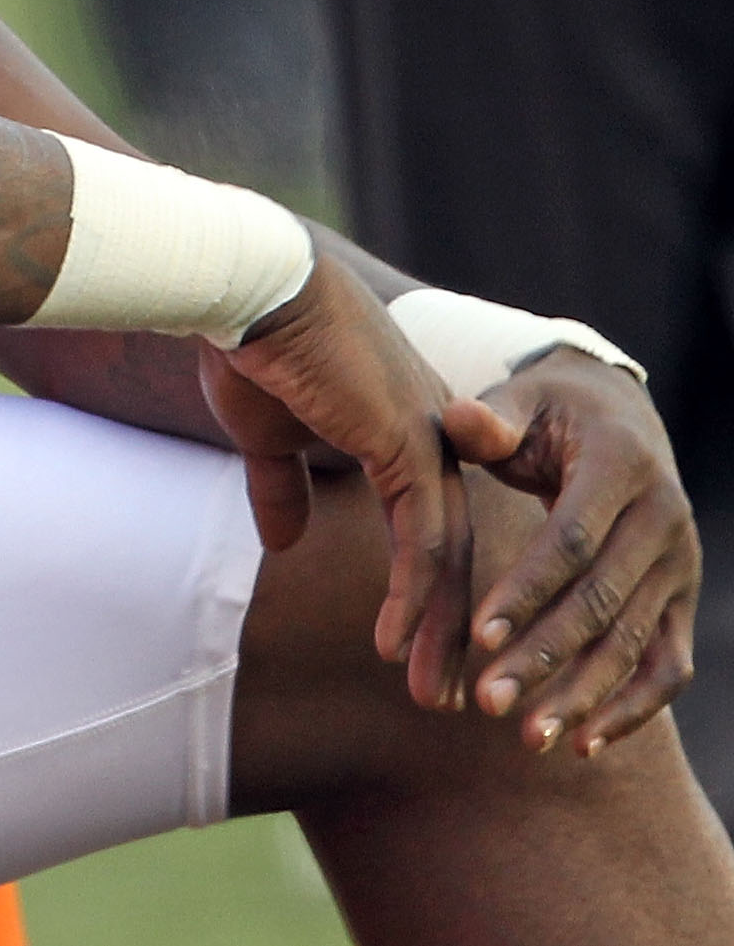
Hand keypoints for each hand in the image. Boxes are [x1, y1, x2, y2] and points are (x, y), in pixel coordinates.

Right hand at [201, 254, 474, 712]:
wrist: (245, 288)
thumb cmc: (249, 344)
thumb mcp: (266, 432)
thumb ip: (282, 484)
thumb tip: (282, 541)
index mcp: (404, 426)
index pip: (431, 521)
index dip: (425, 588)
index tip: (408, 645)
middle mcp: (432, 434)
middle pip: (456, 549)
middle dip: (447, 628)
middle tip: (437, 694)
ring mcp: (428, 440)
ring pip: (449, 556)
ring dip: (437, 630)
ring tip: (427, 692)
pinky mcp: (408, 446)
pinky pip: (424, 540)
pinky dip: (414, 597)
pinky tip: (395, 640)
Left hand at [449, 351, 698, 756]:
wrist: (618, 418)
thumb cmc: (548, 411)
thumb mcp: (520, 398)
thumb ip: (489, 416)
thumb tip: (460, 420)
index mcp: (621, 465)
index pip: (574, 540)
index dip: (529, 589)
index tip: (478, 634)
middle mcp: (665, 519)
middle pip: (605, 603)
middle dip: (547, 656)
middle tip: (490, 702)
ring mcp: (680, 565)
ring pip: (637, 644)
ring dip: (584, 697)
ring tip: (527, 737)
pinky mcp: (680, 599)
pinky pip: (667, 666)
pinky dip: (631, 709)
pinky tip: (581, 743)